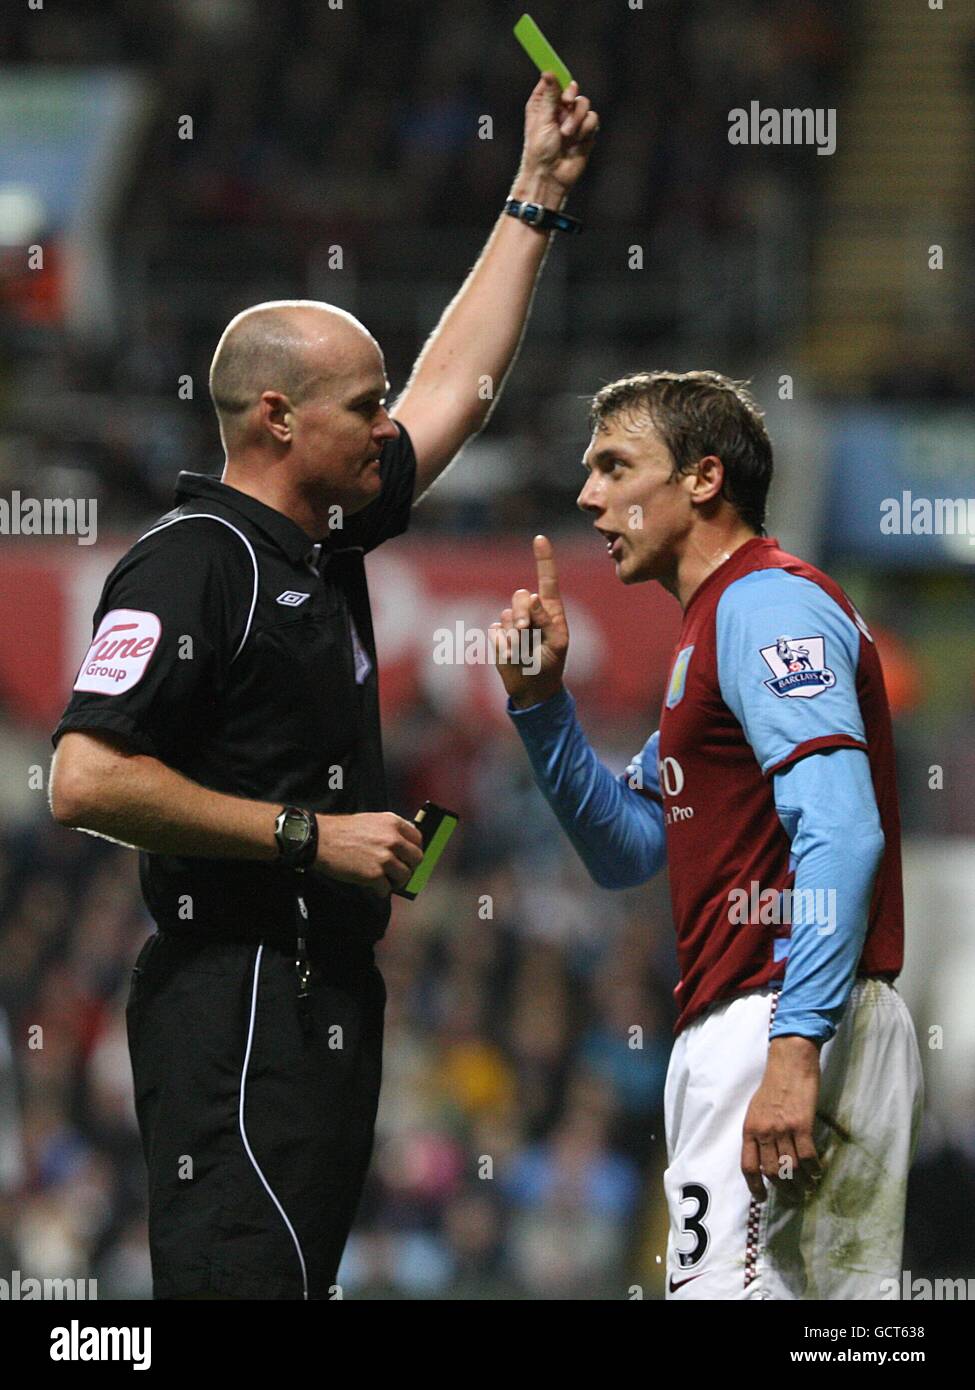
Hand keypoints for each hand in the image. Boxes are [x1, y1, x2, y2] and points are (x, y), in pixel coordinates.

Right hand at [314, 812, 423, 897]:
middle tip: (398, 871)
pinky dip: (380, 891)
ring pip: (405, 876)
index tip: (408, 857)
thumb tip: (404, 845)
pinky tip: (371, 886)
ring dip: (395, 881)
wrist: (320, 840)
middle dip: (408, 867)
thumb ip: (390, 830)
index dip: (414, 849)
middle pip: (416, 859)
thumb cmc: (342, 830)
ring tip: (384, 880)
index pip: (418, 838)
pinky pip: (386, 889)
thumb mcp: (371, 820)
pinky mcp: (374, 875)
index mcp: (393, 823)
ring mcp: (385, 857)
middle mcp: (392, 839)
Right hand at [488, 534, 568, 707]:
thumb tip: (532, 597)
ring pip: (506, 616)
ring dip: (514, 635)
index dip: (544, 559)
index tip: (540, 538)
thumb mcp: (556, 643)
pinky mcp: (498, 634)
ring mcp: (512, 622)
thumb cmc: (551, 664)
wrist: (533, 688)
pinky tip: (511, 655)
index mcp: (550, 611)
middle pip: (520, 596)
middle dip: (521, 612)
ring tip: (523, 652)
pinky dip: (503, 645)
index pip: (547, 580)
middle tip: (524, 631)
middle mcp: (531, 612)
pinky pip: (495, 631)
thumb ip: (545, 620)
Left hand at [518, 72, 599, 194]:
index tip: (560, 81)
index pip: (554, 82)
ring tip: (567, 135)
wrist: (551, 176)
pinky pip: (593, 119)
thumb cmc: (540, 151)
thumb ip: (550, 97)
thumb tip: (549, 72)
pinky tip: (577, 141)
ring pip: (584, 104)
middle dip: (572, 97)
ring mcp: (573, 121)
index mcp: (543, 104)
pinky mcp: (585, 132)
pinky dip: (586, 129)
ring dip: (577, 118)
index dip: (559, 80)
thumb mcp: (543, 120)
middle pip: (573, 89)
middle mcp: (559, 110)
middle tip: (568, 102)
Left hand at [741, 1036, 823, 1202]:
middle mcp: (764, 1132)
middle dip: (783, 1189)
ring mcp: (783, 1129)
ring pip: (791, 1167)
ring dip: (801, 1183)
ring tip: (807, 1188)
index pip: (748, 1166)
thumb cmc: (773, 1085)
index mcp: (750, 1129)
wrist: (790, 1063)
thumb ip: (758, 1132)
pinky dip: (813, 1168)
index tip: (762, 1198)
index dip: (755, 1186)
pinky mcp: (802, 1125)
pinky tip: (817, 1172)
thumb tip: (763, 1157)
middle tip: (793, 1196)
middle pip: (772, 1172)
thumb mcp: (756, 1110)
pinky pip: (808, 1156)